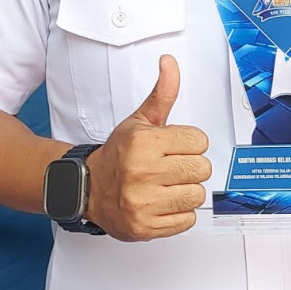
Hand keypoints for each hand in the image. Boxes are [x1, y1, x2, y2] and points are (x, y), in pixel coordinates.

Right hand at [86, 55, 210, 240]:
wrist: (88, 189)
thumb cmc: (118, 154)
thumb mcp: (140, 120)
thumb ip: (162, 92)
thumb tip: (169, 63)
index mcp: (144, 142)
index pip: (199, 140)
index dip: (190, 143)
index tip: (175, 146)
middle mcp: (142, 171)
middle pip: (202, 169)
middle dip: (190, 167)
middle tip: (171, 167)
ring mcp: (143, 201)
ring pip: (197, 195)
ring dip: (186, 191)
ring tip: (166, 185)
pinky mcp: (145, 226)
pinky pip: (187, 220)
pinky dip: (179, 214)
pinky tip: (162, 202)